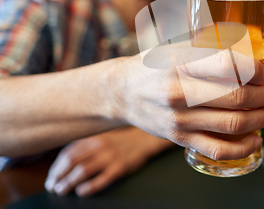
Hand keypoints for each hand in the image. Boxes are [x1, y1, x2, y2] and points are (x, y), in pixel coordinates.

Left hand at [44, 127, 172, 196]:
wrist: (145, 139)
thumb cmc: (121, 140)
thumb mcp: (102, 137)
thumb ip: (86, 145)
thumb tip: (64, 161)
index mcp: (93, 138)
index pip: (68, 152)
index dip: (56, 166)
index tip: (51, 176)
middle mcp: (100, 146)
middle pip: (72, 162)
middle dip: (58, 176)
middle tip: (52, 186)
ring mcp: (110, 157)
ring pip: (83, 171)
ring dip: (69, 182)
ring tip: (62, 190)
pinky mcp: (120, 167)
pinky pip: (102, 179)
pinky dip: (89, 187)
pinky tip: (81, 191)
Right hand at [110, 47, 263, 161]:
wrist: (121, 93)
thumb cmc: (154, 65)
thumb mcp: (175, 46)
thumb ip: (207, 43)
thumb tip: (246, 37)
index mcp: (181, 63)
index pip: (227, 64)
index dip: (254, 69)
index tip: (262, 71)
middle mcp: (180, 92)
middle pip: (236, 97)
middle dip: (263, 95)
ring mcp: (180, 119)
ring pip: (233, 124)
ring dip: (259, 119)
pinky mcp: (180, 139)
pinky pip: (219, 149)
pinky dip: (244, 148)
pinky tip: (254, 139)